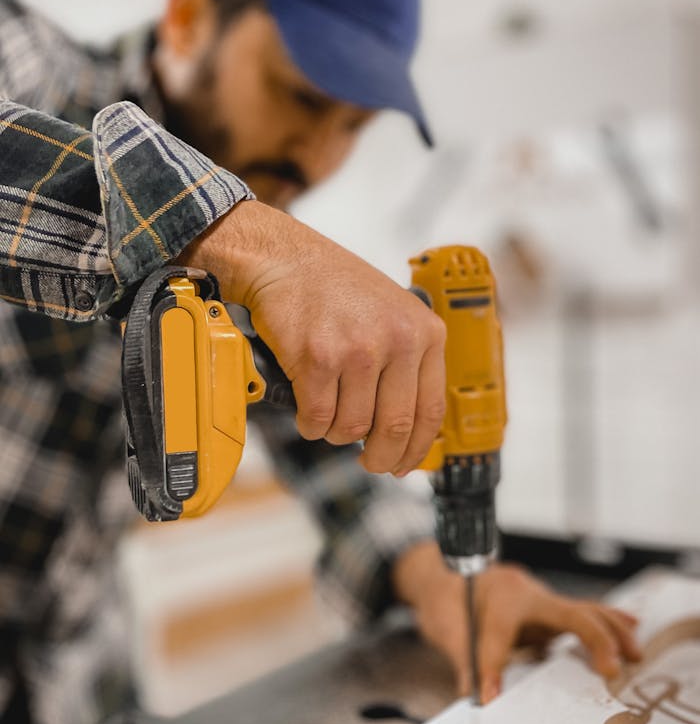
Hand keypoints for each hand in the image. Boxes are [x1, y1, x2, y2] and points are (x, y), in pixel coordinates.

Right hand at [183, 201, 445, 474]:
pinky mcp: (318, 358)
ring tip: (327, 412)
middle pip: (395, 427)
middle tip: (369, 462)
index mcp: (425, 332)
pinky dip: (310, 423)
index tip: (404, 464)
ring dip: (336, 432)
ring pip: (352, 428)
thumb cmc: (336, 289)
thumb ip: (407, 364)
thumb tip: (409, 432)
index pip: (432, 409)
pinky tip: (307, 408)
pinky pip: (318, 418)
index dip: (417, 448)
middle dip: (380, 457)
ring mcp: (358, 349)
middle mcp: (398, 340)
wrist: (286, 260)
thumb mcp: (393, 317)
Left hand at [392, 542, 640, 701]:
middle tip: (612, 669)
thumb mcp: (446, 629)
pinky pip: (582, 615)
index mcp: (498, 598)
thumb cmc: (447, 598)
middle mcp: (528, 594)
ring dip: (612, 631)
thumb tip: (475, 698)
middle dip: (596, 638)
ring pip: (585, 610)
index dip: (493, 666)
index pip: (501, 635)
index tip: (488, 699)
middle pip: (571, 612)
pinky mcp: (547, 610)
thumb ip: (465, 661)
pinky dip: (607, 622)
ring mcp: (541, 600)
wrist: (446, 574)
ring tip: (634, 655)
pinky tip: (630, 627)